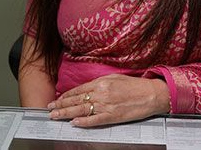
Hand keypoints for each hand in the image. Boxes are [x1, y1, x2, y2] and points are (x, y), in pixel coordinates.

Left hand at [47, 74, 169, 126]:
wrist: (150, 94)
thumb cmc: (134, 85)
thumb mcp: (115, 78)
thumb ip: (100, 83)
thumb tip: (87, 89)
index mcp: (102, 82)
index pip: (79, 90)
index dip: (66, 95)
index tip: (57, 99)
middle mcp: (101, 93)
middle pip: (77, 100)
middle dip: (61, 105)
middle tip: (50, 109)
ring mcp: (106, 105)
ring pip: (82, 110)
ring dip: (67, 113)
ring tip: (56, 116)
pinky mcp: (112, 116)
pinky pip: (95, 120)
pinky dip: (84, 122)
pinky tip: (74, 123)